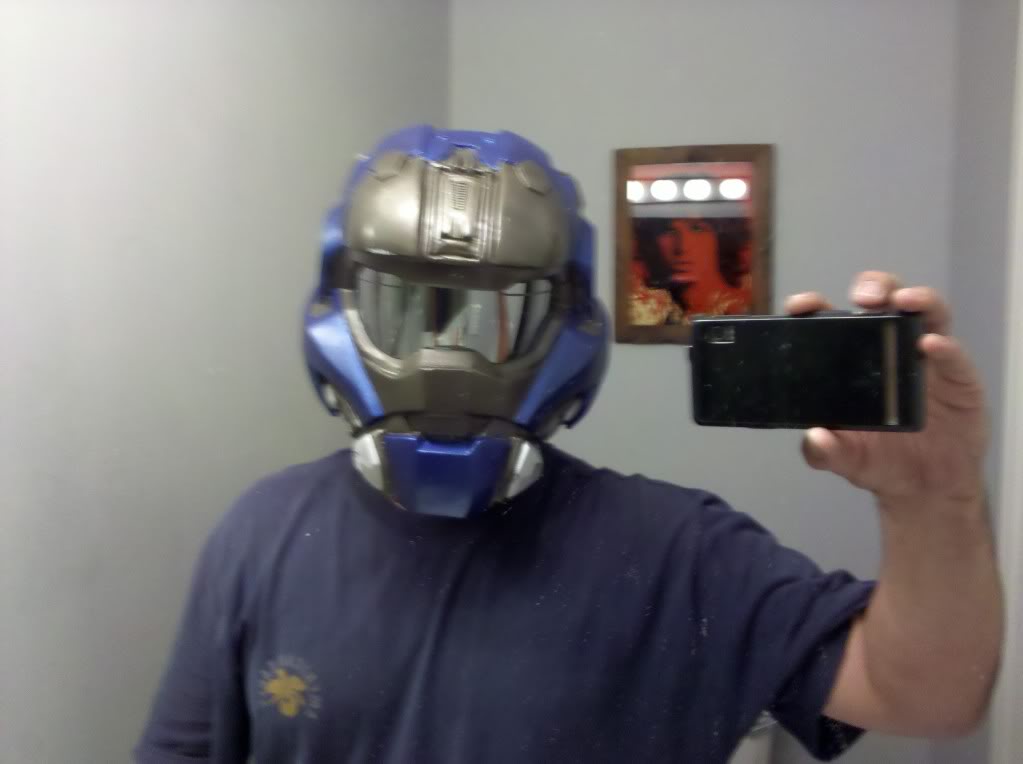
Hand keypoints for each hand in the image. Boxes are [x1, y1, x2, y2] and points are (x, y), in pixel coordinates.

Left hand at [785, 272, 987, 507]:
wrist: (924, 485)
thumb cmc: (881, 460)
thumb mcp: (845, 459)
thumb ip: (824, 452)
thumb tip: (815, 438)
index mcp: (853, 360)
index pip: (833, 321)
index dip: (816, 306)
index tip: (800, 305)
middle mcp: (889, 349)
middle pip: (883, 301)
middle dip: (873, 287)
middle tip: (863, 297)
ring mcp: (926, 358)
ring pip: (925, 311)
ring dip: (915, 299)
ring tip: (902, 302)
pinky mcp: (958, 377)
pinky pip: (954, 354)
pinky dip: (944, 347)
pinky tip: (931, 346)